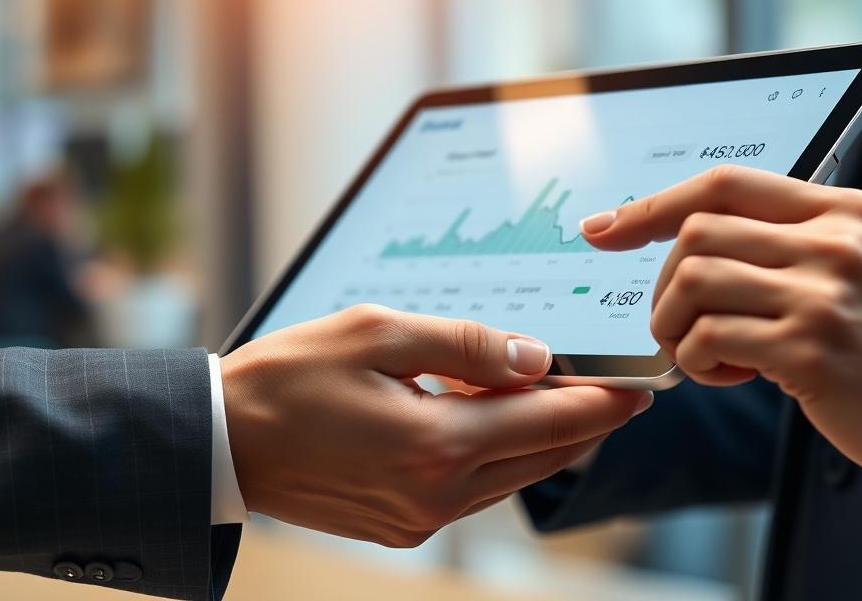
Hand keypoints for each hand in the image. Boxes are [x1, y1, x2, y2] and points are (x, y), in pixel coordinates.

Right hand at [220, 304, 650, 545]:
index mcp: (435, 443)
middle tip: (618, 395)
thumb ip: (466, 345)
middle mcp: (436, 495)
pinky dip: (499, 458)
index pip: (546, 420)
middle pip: (540, 456)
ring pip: (511, 478)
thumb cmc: (291, 376)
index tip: (639, 388)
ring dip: (543, 441)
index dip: (599, 402)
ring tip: (566, 403)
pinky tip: (499, 426)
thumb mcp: (379, 333)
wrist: (222, 440)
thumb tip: (536, 358)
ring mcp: (419, 520)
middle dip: (584, 423)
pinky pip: (474, 492)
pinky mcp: (402, 528)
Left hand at [580, 165, 861, 488]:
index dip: (652, 205)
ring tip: (705, 353)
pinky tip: (730, 376)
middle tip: (677, 323)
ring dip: (675, 325)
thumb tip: (695, 243)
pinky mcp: (810, 349)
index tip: (602, 228)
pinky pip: (707, 339)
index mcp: (844, 210)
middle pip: (696, 233)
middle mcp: (834, 241)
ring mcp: (823, 292)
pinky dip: (696, 362)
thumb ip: (794, 243)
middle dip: (664, 285)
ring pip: (692, 281)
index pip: (725, 185)